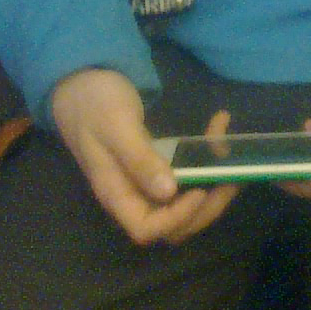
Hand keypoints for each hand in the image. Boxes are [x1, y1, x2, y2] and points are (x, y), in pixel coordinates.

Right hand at [49, 67, 238, 245]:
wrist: (78, 81)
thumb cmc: (92, 103)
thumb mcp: (117, 126)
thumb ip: (139, 159)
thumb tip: (168, 192)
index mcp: (115, 192)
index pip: (146, 229)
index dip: (176, 218)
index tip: (199, 189)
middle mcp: (130, 194)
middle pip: (171, 225)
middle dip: (206, 207)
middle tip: (231, 177)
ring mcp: (143, 180)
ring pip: (182, 203)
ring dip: (212, 186)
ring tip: (230, 153)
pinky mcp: (154, 164)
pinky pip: (183, 174)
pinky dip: (205, 157)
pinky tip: (218, 124)